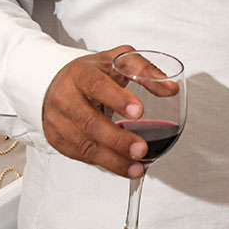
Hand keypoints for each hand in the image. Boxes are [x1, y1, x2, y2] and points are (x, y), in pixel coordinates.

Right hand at [42, 45, 148, 177]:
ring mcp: (58, 121)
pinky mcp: (58, 140)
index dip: (117, 99)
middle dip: (117, 139)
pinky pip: (82, 156)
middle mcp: (64, 98)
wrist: (56, 82)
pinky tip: (123, 167)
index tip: (139, 112)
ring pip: (85, 145)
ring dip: (113, 160)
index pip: (97, 86)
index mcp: (80, 74)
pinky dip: (105, 164)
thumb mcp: (119, 61)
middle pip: (89, 122)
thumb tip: (172, 89)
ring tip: (137, 167)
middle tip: (141, 149)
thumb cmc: (92, 72)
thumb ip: (146, 71)